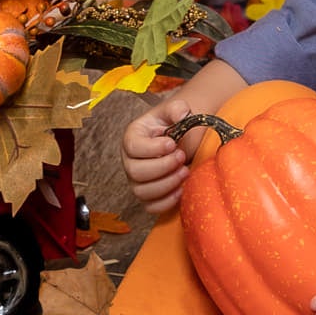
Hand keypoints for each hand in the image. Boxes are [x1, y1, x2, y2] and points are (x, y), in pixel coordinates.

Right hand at [122, 92, 192, 213]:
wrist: (183, 139)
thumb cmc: (175, 125)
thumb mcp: (176, 110)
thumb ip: (178, 108)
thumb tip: (182, 113)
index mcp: (132, 137)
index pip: (133, 147)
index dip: (153, 148)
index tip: (172, 144)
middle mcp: (130, 160)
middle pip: (136, 172)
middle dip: (163, 166)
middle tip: (182, 156)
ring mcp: (137, 180)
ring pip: (143, 191)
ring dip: (167, 184)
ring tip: (185, 171)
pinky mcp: (148, 195)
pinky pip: (151, 207)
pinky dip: (167, 202)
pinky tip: (182, 189)